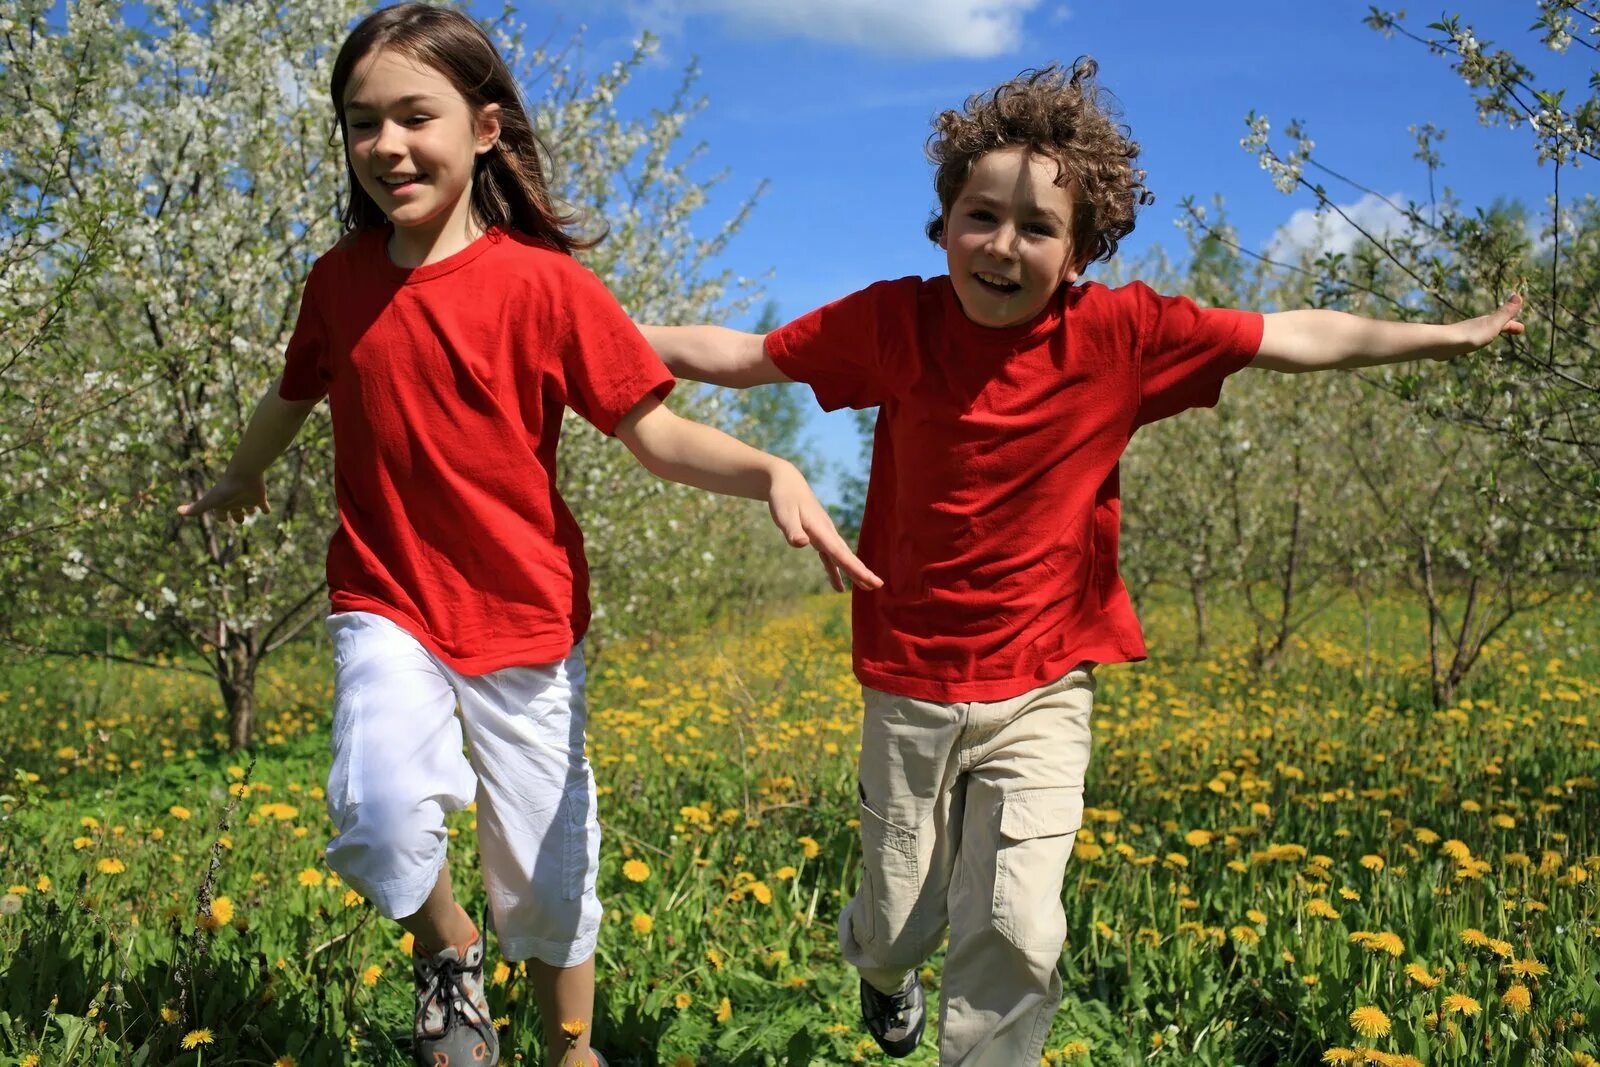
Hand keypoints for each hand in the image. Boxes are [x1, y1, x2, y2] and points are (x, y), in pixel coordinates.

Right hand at [177, 472, 268, 522]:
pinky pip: (264, 506)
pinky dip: (266, 509)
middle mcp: (236, 501)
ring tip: (251, 511)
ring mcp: (248, 499)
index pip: (220, 514)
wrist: (244, 474)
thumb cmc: (226, 489)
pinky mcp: (260, 497)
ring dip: (250, 511)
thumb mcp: (210, 501)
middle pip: (235, 512)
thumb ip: (196, 508)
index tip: (220, 519)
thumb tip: (177, 511)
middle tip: (239, 519)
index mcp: (224, 503)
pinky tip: (268, 511)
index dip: (220, 517)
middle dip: (237, 517)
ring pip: (249, 507)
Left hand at [767, 463, 882, 591]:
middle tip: (878, 585)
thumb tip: (802, 545)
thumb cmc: (783, 499)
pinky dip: (835, 572)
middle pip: (846, 557)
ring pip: (842, 557)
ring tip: (867, 588)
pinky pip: (830, 558)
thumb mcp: (783, 515)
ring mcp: (825, 536)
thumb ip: (792, 530)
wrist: (787, 483)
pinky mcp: (818, 538)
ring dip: (854, 572)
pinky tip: (839, 587)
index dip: (855, 569)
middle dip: (862, 572)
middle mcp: (827, 533)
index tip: (871, 580)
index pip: (840, 554)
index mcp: (821, 530)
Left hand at [1441, 294, 1524, 359]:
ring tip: (1491, 336)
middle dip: (1504, 326)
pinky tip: (1468, 345)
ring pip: (1481, 331)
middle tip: (1512, 330)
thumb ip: (1505, 313)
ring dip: (1489, 332)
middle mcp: (1476, 326)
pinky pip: (1469, 340)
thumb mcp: (1493, 325)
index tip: (1522, 329)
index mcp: (1486, 322)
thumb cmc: (1470, 335)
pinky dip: (1475, 340)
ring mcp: (1465, 333)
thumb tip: (1518, 295)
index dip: (1513, 325)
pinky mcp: (1455, 343)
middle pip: (1493, 325)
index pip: (1504, 322)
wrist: (1442, 344)